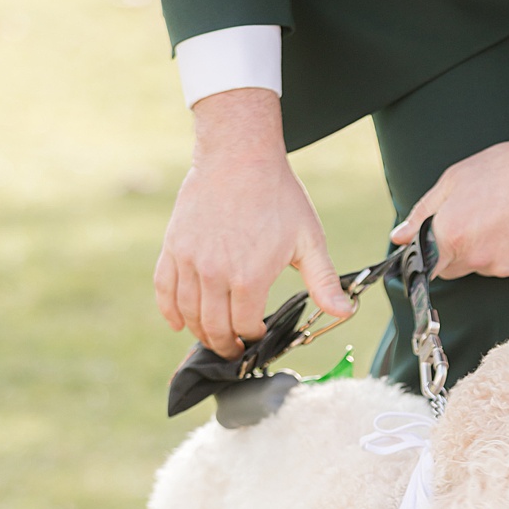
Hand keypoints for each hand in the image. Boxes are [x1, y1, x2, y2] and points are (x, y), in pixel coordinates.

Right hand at [155, 89, 348, 356]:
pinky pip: (163, 288)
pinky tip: (178, 323)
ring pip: (187, 312)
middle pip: (214, 327)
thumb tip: (345, 313)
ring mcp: (188, 260)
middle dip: (226, 345)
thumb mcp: (309, 241)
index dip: (254, 338)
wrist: (239, 158)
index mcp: (249, 277)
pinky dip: (168, 310)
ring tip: (214, 338)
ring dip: (199, 332)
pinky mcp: (172, 247)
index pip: (245, 327)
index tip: (261, 337)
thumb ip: (324, 282)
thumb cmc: (279, 198)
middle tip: (236, 350)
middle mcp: (213, 274)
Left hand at [392, 107, 508, 283]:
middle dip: (464, 249)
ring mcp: (507, 268)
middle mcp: (477, 258)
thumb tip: (400, 236)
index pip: (429, 266)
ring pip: (490, 267)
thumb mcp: (455, 179)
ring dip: (495, 250)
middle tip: (484, 218)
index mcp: (452, 234)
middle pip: (459, 268)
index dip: (433, 254)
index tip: (441, 244)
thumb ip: (422, 212)